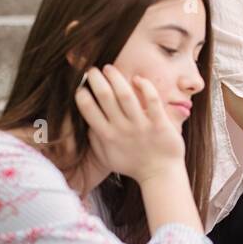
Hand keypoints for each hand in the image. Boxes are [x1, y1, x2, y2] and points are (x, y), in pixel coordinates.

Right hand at [73, 66, 185, 183]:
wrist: (161, 175)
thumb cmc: (133, 165)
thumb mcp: (108, 157)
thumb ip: (95, 140)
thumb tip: (86, 123)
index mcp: (107, 136)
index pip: (87, 109)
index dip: (81, 93)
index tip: (82, 84)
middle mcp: (121, 129)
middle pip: (104, 96)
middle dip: (95, 79)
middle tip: (92, 69)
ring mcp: (141, 126)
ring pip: (125, 95)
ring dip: (115, 78)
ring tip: (109, 68)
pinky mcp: (159, 124)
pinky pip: (152, 99)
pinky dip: (144, 86)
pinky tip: (137, 79)